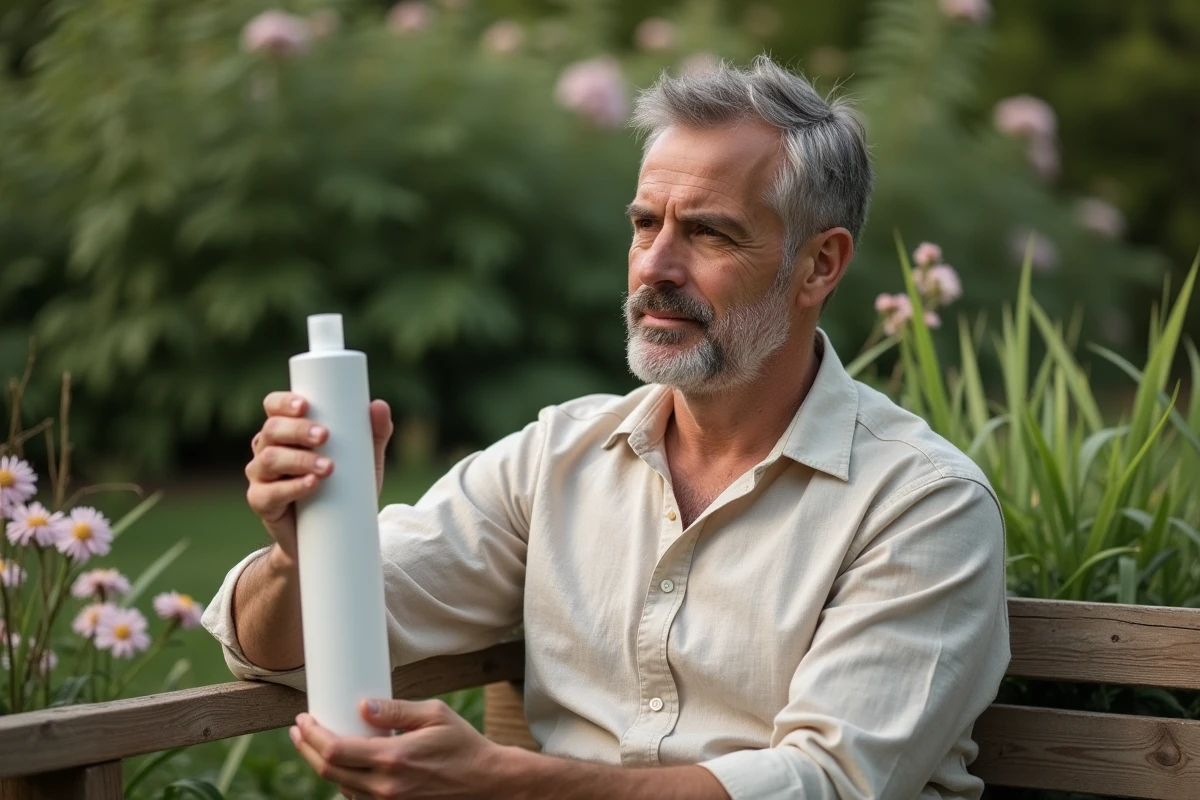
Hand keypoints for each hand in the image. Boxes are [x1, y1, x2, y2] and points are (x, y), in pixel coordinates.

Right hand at [245, 392, 393, 563]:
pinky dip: (291, 488)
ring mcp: (261, 476)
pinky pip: (270, 493)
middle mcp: (267, 449)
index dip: (283, 403)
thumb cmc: (343, 490)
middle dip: (298, 430)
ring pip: (270, 459)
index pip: (273, 407)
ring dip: (299, 460)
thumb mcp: (364, 461)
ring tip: (328, 467)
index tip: (306, 405)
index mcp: (286, 432)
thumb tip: (379, 405)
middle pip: (272, 430)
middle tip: (325, 435)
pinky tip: (311, 484)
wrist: (331, 539)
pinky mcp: (262, 503)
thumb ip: (374, 433)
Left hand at [290, 698, 506, 799]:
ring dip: (322, 765)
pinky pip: (357, 797)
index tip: (303, 719)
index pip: (335, 750)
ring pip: (339, 787)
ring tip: (315, 743)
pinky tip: (342, 763)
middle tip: (299, 730)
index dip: (312, 735)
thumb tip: (362, 705)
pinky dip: (343, 779)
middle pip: (329, 771)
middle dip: (307, 749)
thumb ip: (396, 711)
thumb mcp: (435, 715)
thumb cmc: (463, 744)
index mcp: (393, 758)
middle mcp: (386, 786)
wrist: (486, 782)